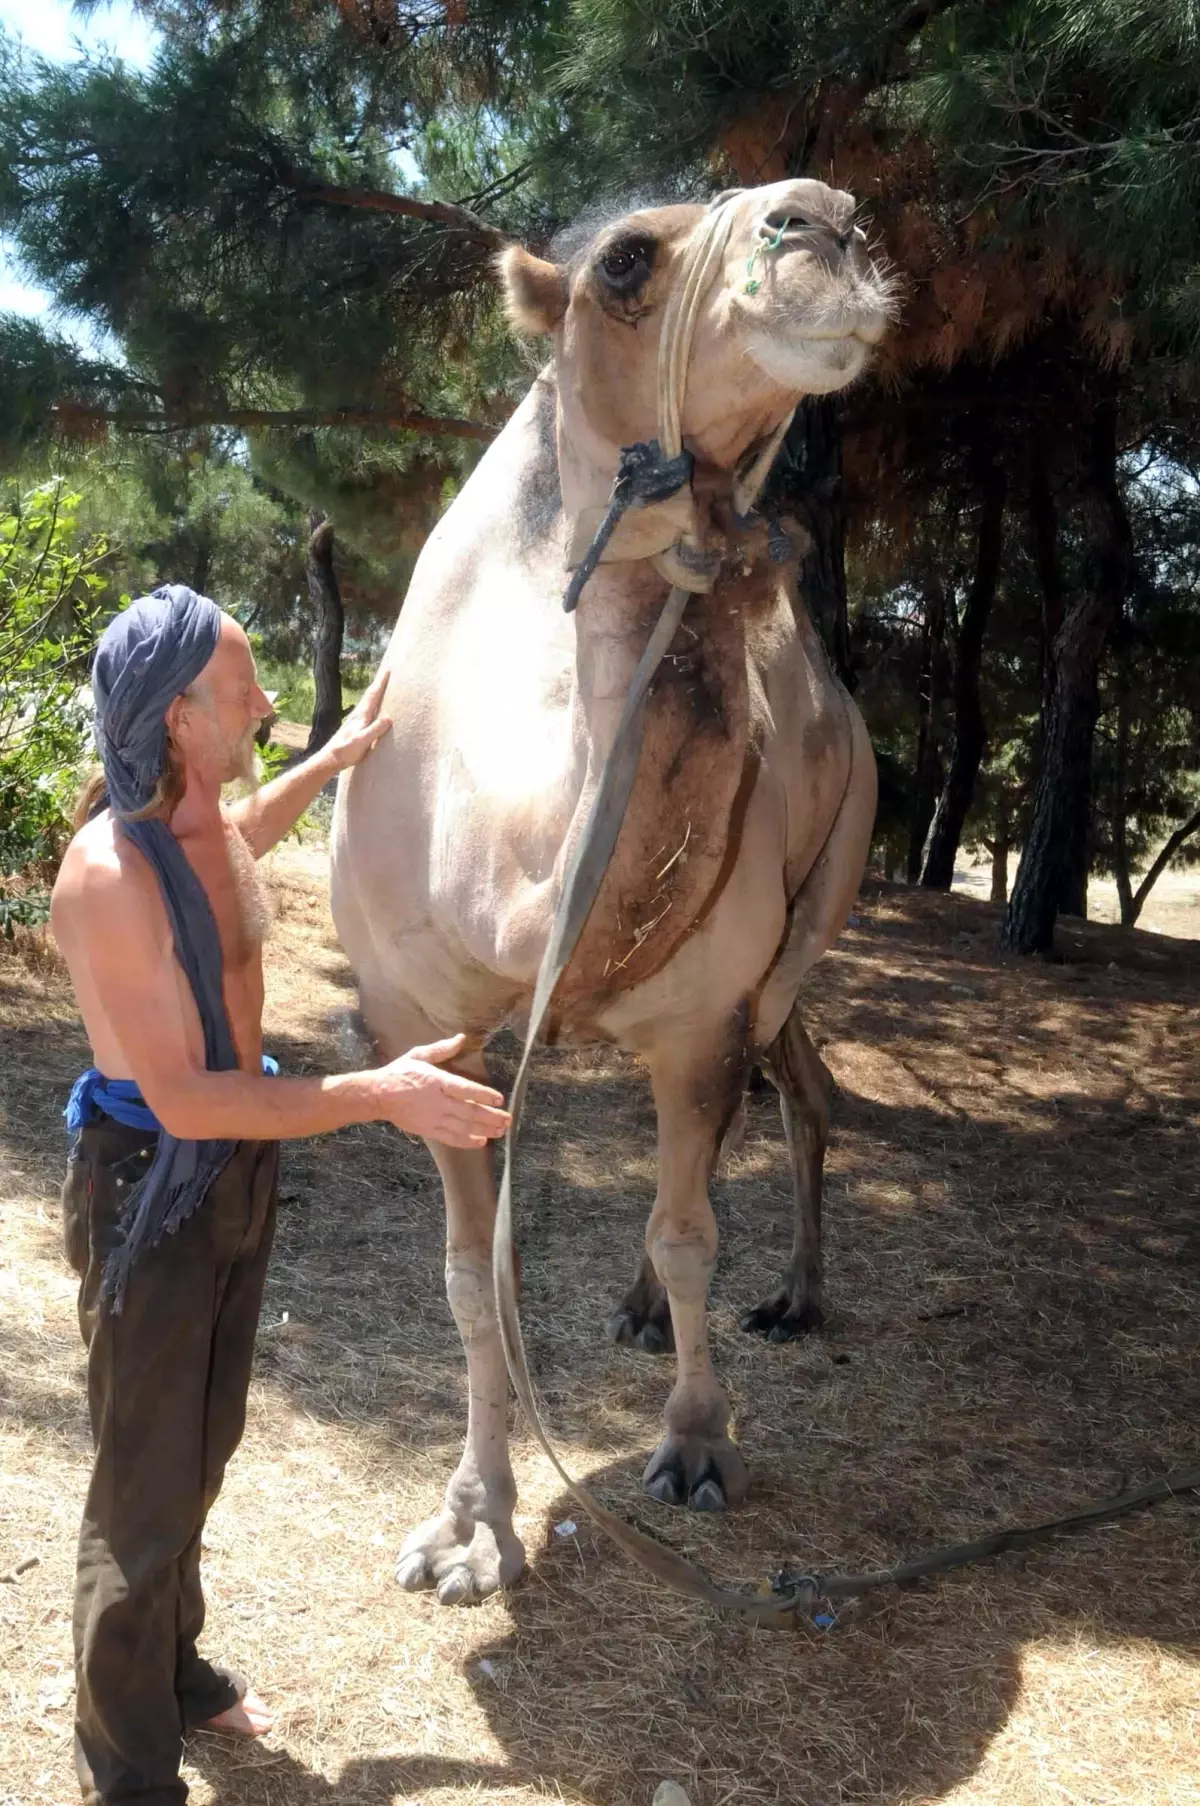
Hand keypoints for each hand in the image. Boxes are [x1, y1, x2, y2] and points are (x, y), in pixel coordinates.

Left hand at [323, 667, 390, 771]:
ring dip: (376, 693)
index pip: (373, 695)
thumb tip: (388, 718)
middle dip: (379, 683)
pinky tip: (375, 709)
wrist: (331, 758)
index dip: (381, 682)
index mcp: (362, 715)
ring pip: (369, 702)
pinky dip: (374, 705)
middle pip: (370, 695)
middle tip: (387, 673)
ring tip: (383, 687)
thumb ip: (375, 729)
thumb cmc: (346, 750)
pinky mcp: (356, 727)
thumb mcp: (363, 740)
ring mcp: (356, 720)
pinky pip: (369, 711)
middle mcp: (358, 714)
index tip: (388, 670)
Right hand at [377, 1034, 510, 1148]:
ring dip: (484, 1129)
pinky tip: (481, 1142)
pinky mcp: (428, 1130)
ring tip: (500, 1131)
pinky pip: (451, 1138)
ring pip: (464, 1126)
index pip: (466, 1089)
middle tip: (508, 1119)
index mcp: (437, 1081)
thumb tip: (461, 1038)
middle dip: (491, 1116)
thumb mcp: (419, 1055)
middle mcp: (438, 1101)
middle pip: (470, 1111)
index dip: (484, 1095)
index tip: (500, 1099)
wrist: (377, 1095)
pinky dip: (467, 1141)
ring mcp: (433, 1118)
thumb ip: (441, 1049)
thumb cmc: (399, 1073)